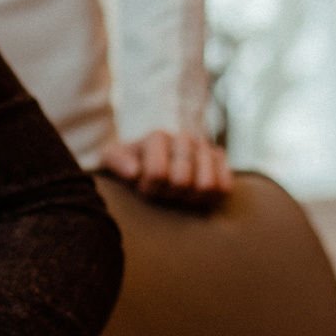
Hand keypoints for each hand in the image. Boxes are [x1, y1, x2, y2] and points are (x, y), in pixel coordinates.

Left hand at [100, 131, 233, 207]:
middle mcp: (184, 138)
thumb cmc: (129, 166)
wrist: (151, 166)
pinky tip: (196, 195)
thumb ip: (115, 161)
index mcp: (157, 137)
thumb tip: (134, 171)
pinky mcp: (220, 163)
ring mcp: (205, 150)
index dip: (149, 189)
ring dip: (189, 198)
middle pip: (182, 181)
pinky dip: (210, 198)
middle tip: (162, 194)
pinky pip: (225, 186)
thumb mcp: (111, 160)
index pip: (157, 173)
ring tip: (178, 195)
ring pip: (206, 185)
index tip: (143, 189)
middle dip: (169, 195)